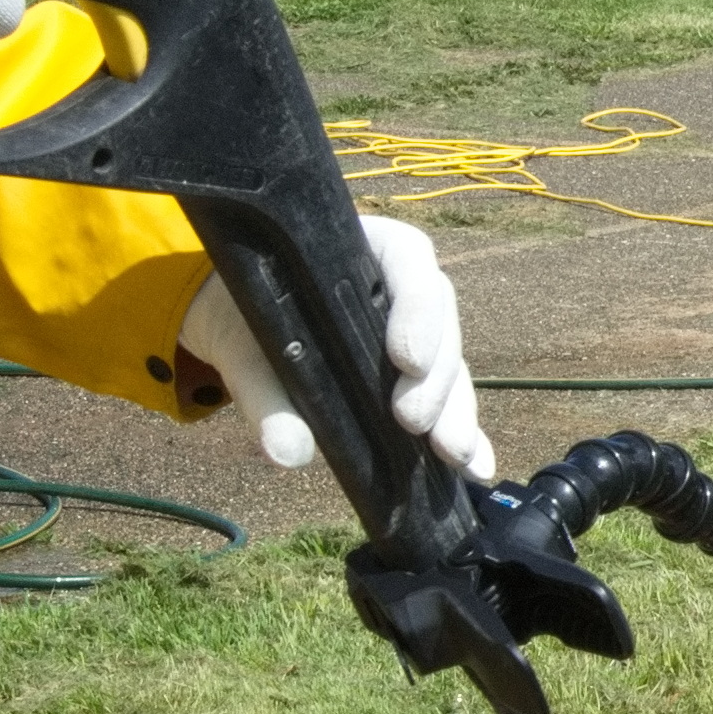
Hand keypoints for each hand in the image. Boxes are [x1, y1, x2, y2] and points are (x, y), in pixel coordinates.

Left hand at [179, 219, 492, 480]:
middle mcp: (400, 283)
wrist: (236, 324)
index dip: (417, 308)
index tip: (405, 360)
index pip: (409, 260)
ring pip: (449, 363)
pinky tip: (476, 466)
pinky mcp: (417, 373)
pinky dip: (463, 432)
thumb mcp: (244, 346)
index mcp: (364, 247)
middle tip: (413, 422)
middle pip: (440, 320)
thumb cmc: (244, 313)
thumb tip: (288, 452)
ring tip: (453, 455)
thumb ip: (264, 392)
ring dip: (455, 410)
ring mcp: (415, 329)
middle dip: (436, 376)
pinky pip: (447, 398)